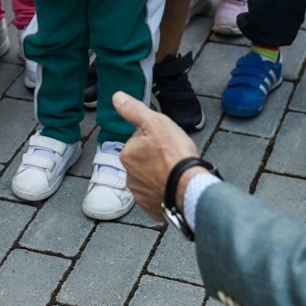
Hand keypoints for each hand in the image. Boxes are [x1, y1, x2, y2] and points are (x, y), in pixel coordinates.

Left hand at [114, 91, 200, 219]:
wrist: (189, 188)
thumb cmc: (174, 155)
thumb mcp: (155, 123)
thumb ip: (134, 110)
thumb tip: (116, 97)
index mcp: (127, 154)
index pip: (139, 140)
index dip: (155, 137)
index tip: (167, 140)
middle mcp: (129, 176)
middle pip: (144, 160)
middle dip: (156, 157)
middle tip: (174, 156)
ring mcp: (140, 194)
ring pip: (151, 178)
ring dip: (160, 175)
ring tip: (176, 173)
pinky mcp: (152, 208)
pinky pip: (158, 196)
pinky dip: (165, 191)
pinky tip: (176, 187)